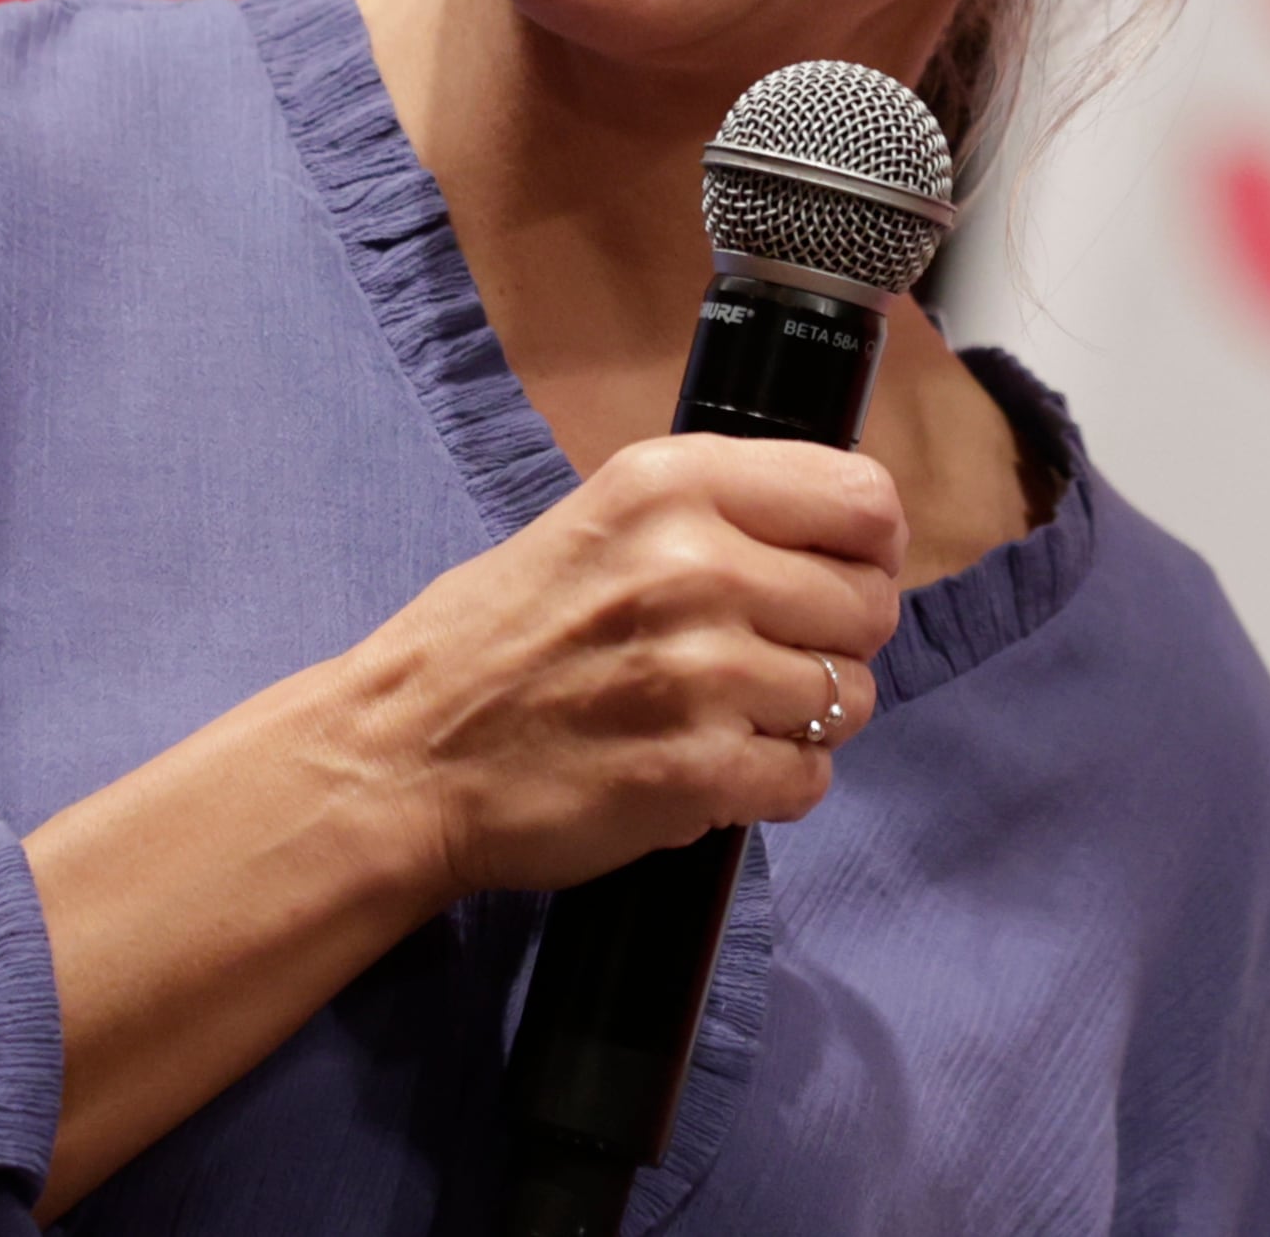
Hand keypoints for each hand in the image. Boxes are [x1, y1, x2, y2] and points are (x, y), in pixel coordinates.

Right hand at [350, 435, 908, 894]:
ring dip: (805, 719)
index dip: (869, 549)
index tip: (841, 575)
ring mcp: (700, 673)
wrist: (399, 756)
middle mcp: (696, 566)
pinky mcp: (697, 771)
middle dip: (836, 642)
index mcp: (676, 484)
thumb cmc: (501, 637)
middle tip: (768, 660)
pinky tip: (714, 769)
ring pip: (850, 697)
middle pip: (870, 605)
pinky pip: (810, 778)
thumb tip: (852, 527)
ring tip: (726, 716)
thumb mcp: (606, 517)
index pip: (866, 500)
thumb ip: (725, 509)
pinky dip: (776, 785)